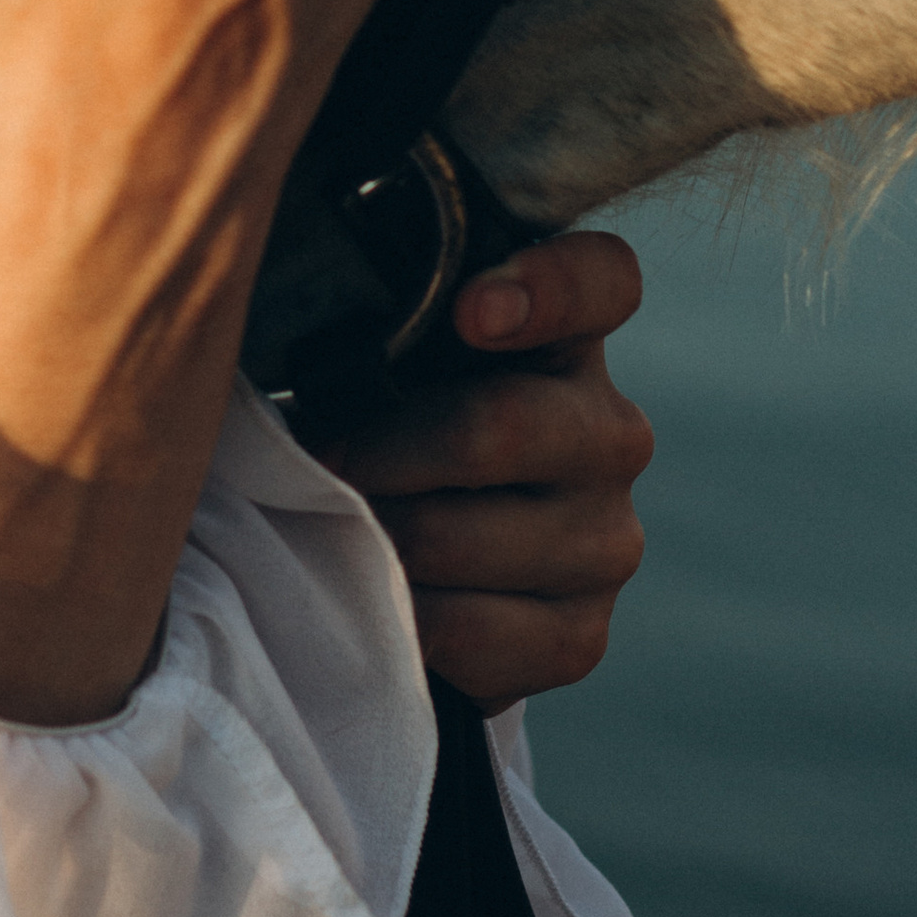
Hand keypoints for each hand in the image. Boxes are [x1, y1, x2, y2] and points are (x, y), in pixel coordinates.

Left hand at [303, 233, 653, 708]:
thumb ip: (375, 322)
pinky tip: (379, 597)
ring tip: (339, 527)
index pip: (603, 281)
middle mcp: (610, 432)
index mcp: (564, 338)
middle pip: (498, 427)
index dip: (547, 288)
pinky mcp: (579, 636)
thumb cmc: (387, 427)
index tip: (469, 312)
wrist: (417, 567)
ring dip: (374, 536)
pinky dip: (396, 616)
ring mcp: (606, 540)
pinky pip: (461, 630)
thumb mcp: (386, 358)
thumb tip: (307, 334)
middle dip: (378, 450)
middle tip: (317, 460)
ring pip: (455, 536)